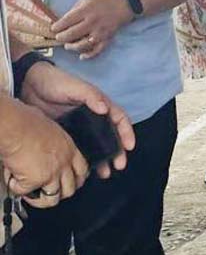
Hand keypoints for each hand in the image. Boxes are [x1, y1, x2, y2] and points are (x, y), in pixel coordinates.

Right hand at [1, 101, 88, 206]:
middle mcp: (64, 162)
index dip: (77, 179)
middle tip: (48, 193)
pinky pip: (26, 193)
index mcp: (69, 148)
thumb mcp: (50, 129)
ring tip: (31, 194)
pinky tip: (13, 181)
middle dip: (60, 194)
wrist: (14, 126)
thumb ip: (52, 142)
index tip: (72, 182)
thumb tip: (45, 145)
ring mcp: (52, 173)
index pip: (82, 170)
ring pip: (53, 198)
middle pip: (71, 188)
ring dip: (40, 199)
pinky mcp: (36, 180)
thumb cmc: (26, 121)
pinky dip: (17, 189)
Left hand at [20, 62, 135, 178]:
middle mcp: (93, 117)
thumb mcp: (74, 86)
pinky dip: (84, 160)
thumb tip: (105, 109)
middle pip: (111, 136)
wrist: (27, 85)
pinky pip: (78, 149)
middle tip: (118, 165)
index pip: (119, 119)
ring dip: (102, 159)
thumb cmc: (55, 81)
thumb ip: (91, 95)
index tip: (129, 146)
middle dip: (117, 152)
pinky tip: (84, 169)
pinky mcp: (66, 134)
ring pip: (96, 146)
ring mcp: (79, 127)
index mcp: (99, 105)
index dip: (127, 132)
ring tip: (104, 173)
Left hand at [52, 0, 134, 58]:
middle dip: (61, 37)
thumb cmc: (103, 0)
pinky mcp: (108, 38)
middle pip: (72, 34)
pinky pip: (98, 49)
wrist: (125, 4)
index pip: (66, 21)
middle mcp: (92, 22)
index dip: (57, 27)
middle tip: (58, 37)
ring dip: (72, 47)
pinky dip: (89, 54)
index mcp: (86, 10)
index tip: (53, 29)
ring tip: (68, 45)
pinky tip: (82, 56)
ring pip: (83, 44)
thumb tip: (62, 22)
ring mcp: (100, 31)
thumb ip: (74, 10)